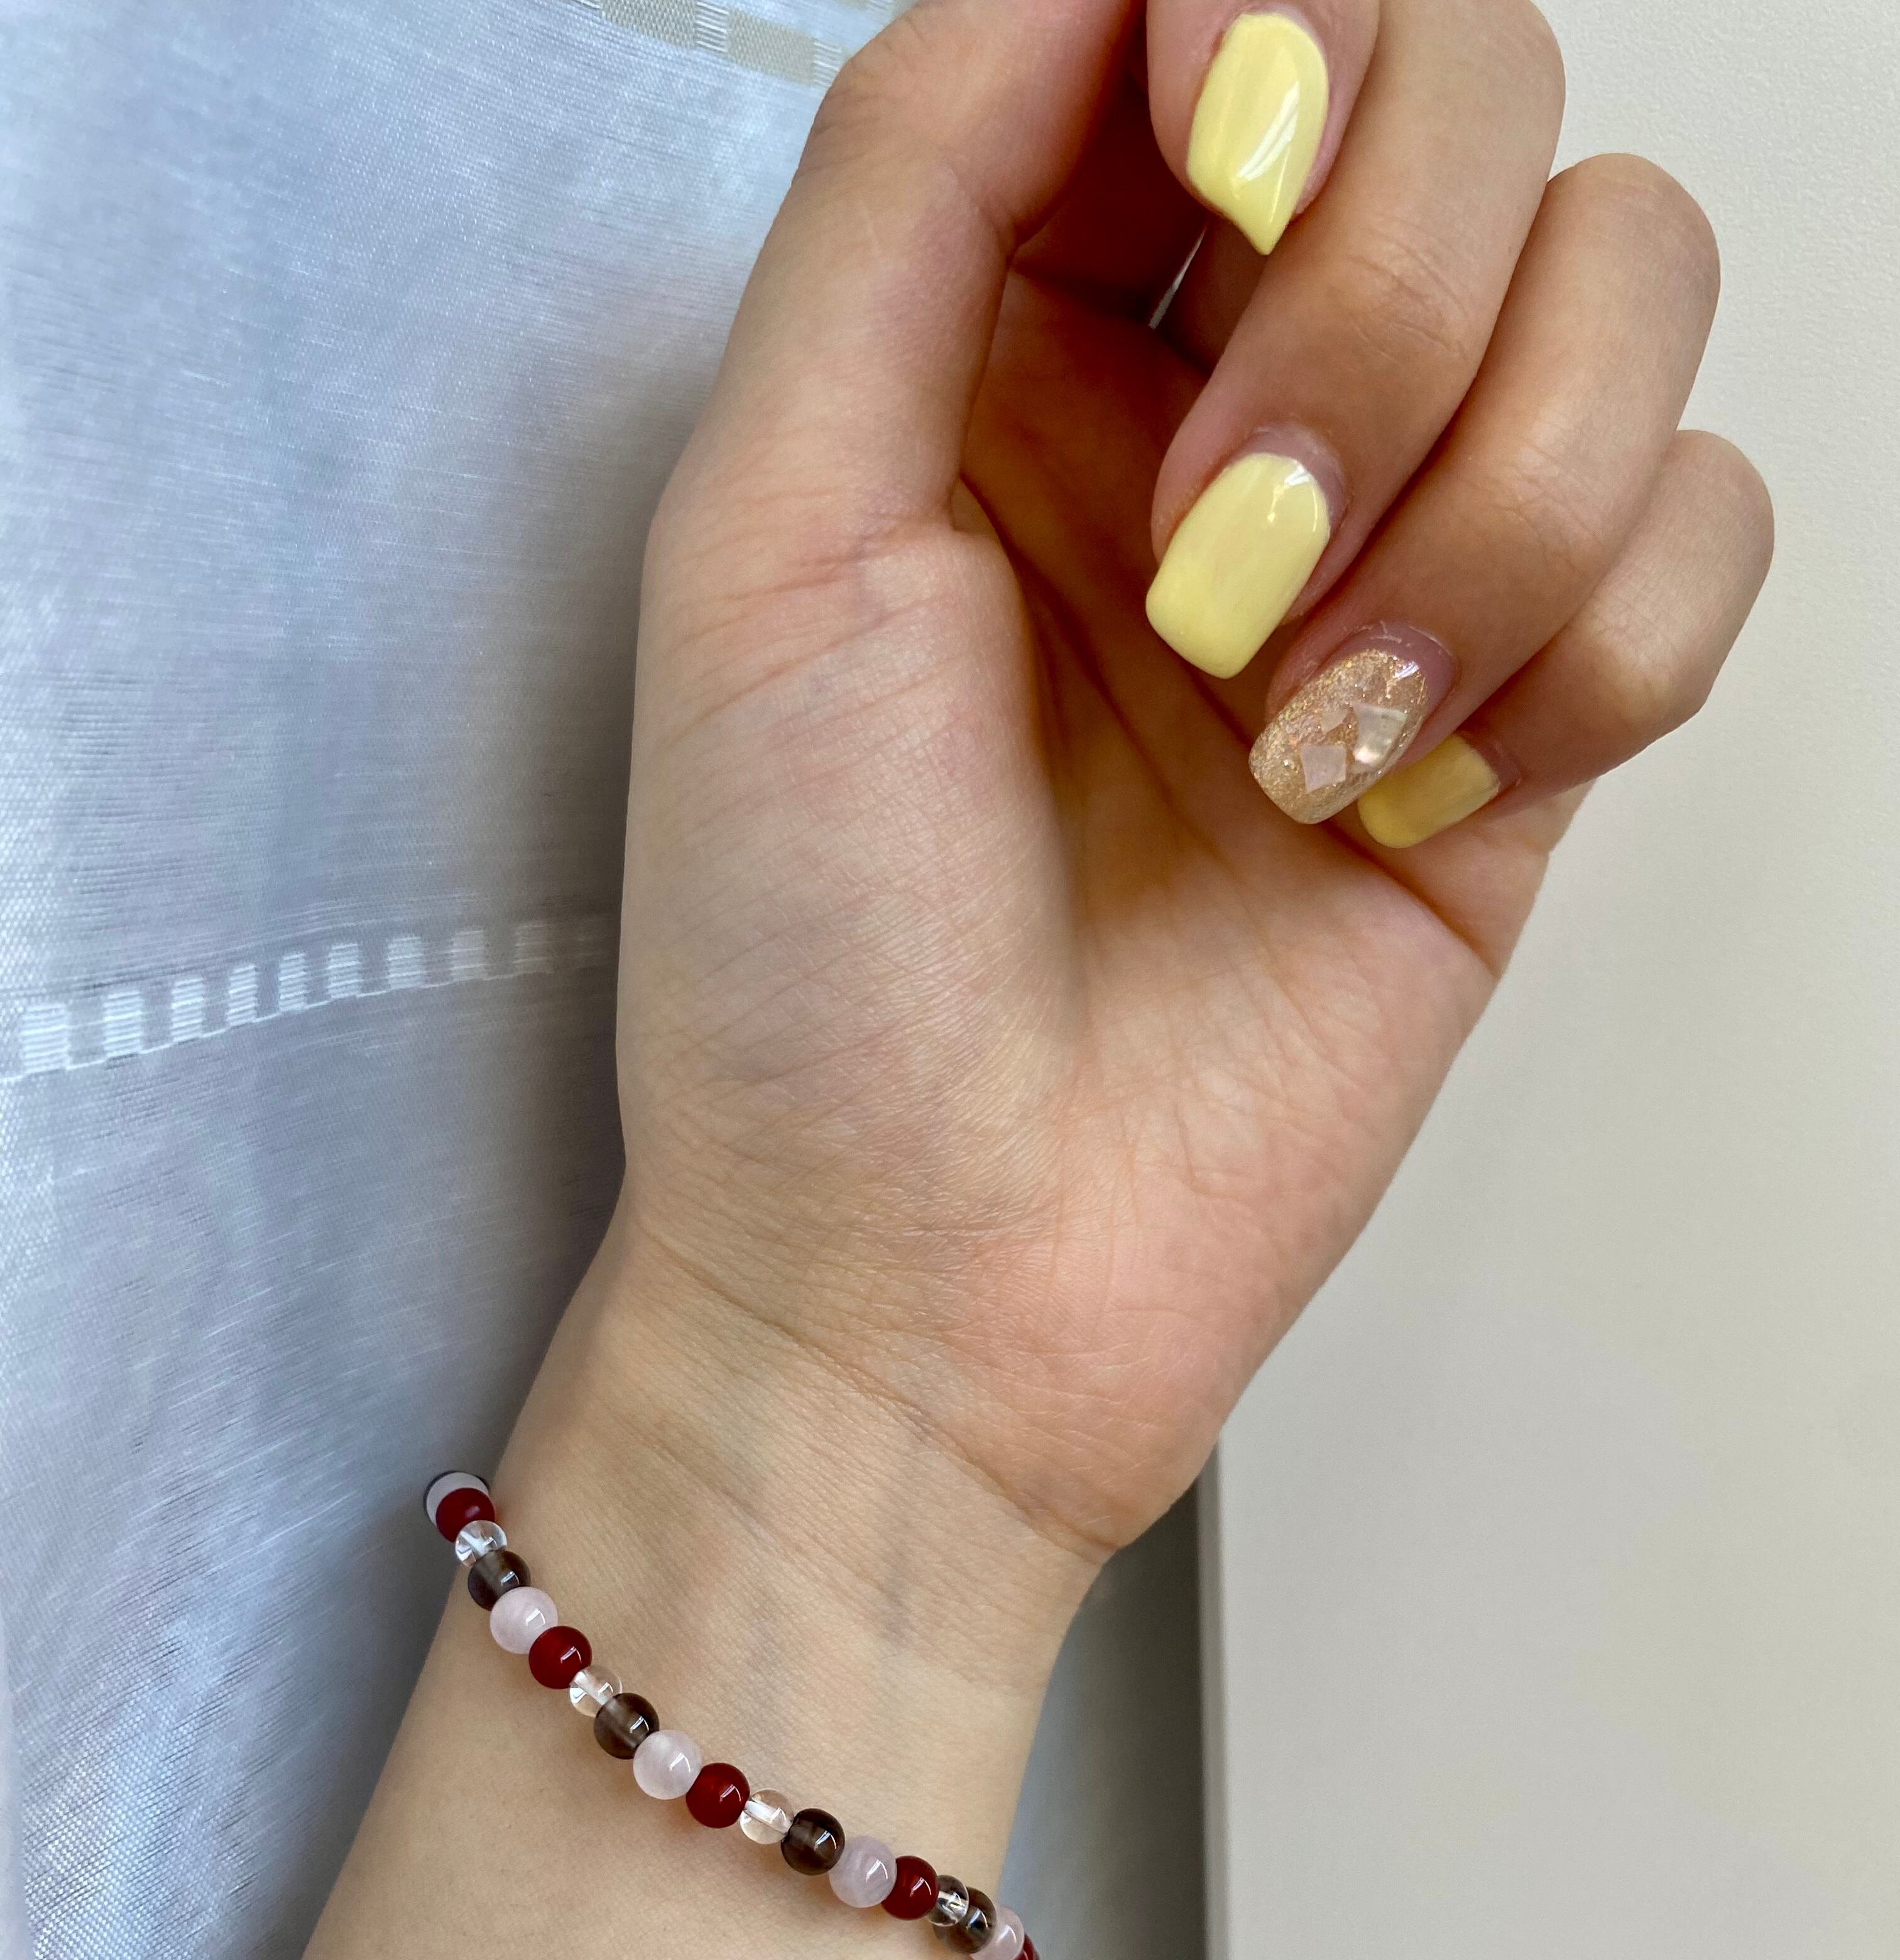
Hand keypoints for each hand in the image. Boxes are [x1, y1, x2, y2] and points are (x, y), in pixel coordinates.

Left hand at [615, 0, 1770, 1574]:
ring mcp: (1399, 560)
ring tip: (1300, 722)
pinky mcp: (1531, 726)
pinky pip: (1706, 533)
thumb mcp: (767, 537)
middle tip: (1227, 558)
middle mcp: (1222, 404)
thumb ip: (910, 191)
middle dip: (1383, 307)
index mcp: (1015, 320)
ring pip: (1636, 292)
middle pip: (1488, 91)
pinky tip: (1402, 794)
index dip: (1287, 21)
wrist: (929, 1291)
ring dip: (1495, 499)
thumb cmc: (803, 965)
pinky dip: (1589, 650)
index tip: (1227, 163)